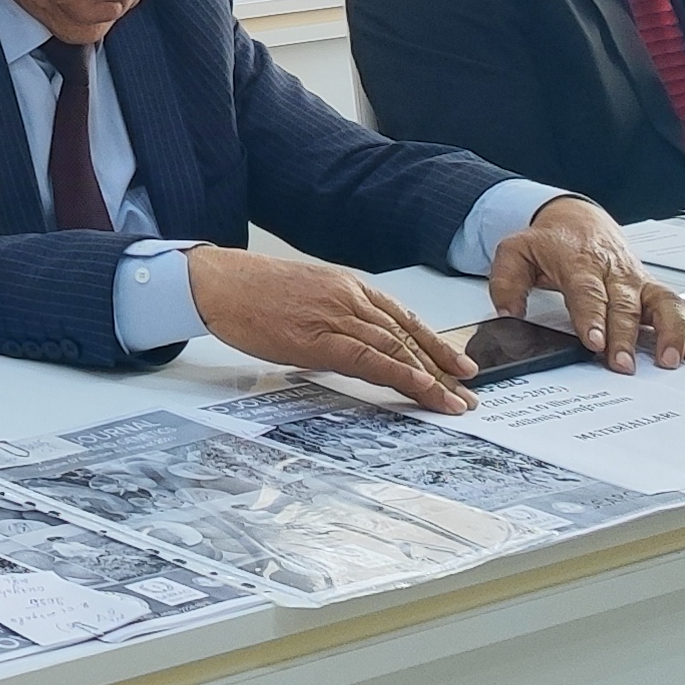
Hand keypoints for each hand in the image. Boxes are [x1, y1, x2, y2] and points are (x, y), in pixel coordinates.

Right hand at [185, 247, 478, 413]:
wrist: (216, 281)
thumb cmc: (250, 290)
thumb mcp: (303, 297)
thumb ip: (333, 317)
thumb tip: (350, 346)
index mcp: (347, 285)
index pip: (403, 318)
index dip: (434, 344)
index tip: (457, 366)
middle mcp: (350, 297)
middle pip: (407, 335)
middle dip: (442, 366)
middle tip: (468, 392)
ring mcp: (337, 315)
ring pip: (397, 348)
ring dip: (431, 378)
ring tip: (455, 402)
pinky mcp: (319, 338)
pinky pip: (370, 359)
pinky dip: (400, 374)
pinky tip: (422, 388)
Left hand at [491, 198, 684, 368]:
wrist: (578, 218)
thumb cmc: (551, 242)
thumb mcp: (517, 251)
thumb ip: (506, 281)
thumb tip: (507, 312)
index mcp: (579, 261)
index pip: (587, 291)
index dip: (592, 317)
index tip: (593, 341)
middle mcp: (614, 271)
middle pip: (624, 304)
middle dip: (625, 335)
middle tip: (622, 364)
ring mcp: (637, 280)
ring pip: (663, 301)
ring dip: (670, 331)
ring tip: (670, 360)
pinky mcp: (653, 288)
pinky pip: (680, 304)